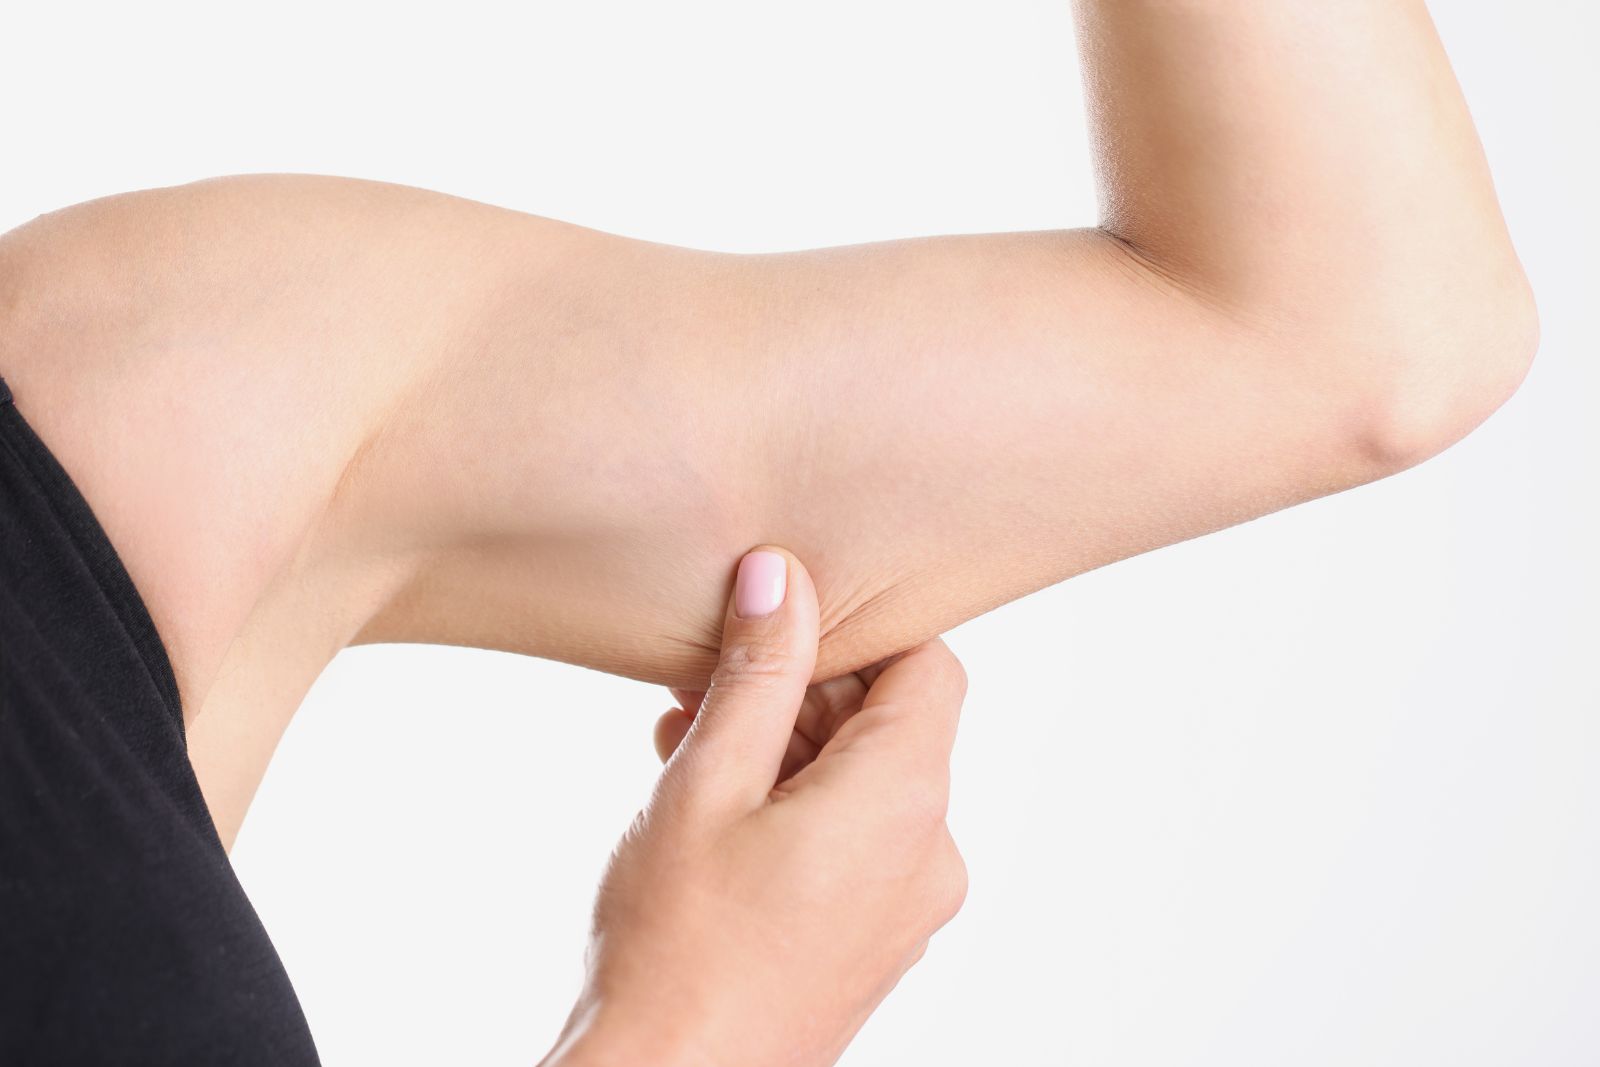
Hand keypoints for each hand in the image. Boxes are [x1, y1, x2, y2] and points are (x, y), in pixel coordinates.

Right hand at [541, 546, 968, 1066]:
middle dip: (800, 690)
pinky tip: (707, 800)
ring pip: (861, 784)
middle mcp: (929, 854)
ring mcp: (904, 907)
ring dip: (783, 747)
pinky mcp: (871, 942)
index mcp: (905, 801)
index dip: (859, 627)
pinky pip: (850, 842)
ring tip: (687, 739)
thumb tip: (782, 576)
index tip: (779, 619)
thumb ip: (757, 672)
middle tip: (705, 679)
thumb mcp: (708, 783)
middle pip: (890, 725)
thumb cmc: (677, 945)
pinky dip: (792, 806)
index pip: (928, 665)